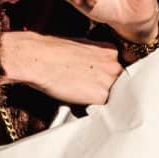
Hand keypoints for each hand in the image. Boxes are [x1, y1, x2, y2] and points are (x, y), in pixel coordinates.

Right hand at [0, 31, 121, 104]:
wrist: (38, 59)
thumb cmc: (51, 52)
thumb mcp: (81, 49)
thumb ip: (96, 61)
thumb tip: (96, 73)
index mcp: (110, 51)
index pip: (118, 72)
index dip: (107, 81)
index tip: (96, 84)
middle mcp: (114, 64)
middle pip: (120, 86)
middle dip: (107, 91)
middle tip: (87, 91)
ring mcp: (110, 81)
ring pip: (114, 98)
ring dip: (102, 100)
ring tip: (82, 95)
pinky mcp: (101, 96)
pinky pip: (104, 109)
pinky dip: (94, 109)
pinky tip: (80, 101)